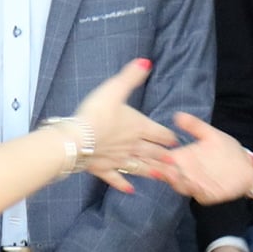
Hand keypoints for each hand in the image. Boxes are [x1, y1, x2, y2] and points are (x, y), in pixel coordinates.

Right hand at [68, 59, 179, 191]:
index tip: (176, 141)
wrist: (76, 139)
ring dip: (152, 172)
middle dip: (165, 157)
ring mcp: (118, 160)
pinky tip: (130, 190)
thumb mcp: (115, 88)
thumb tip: (146, 61)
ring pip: (140, 168)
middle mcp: (132, 146)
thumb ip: (131, 76)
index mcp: (138, 127)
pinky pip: (117, 179)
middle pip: (153, 152)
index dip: (168, 136)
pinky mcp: (104, 170)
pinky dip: (124, 185)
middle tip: (176, 163)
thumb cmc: (96, 112)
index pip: (159, 133)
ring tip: (163, 177)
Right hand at [158, 113, 252, 204]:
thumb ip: (195, 126)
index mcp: (184, 157)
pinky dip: (193, 190)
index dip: (154, 155)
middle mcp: (186, 172)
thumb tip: (177, 115)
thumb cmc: (228, 150)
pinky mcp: (206, 195)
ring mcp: (195, 185)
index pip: (163, 157)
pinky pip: (197, 194)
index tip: (146, 151)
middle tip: (153, 164)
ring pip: (179, 184)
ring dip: (174, 180)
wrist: (247, 167)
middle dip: (159, 170)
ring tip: (169, 173)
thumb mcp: (211, 135)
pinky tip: (190, 184)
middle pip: (167, 172)